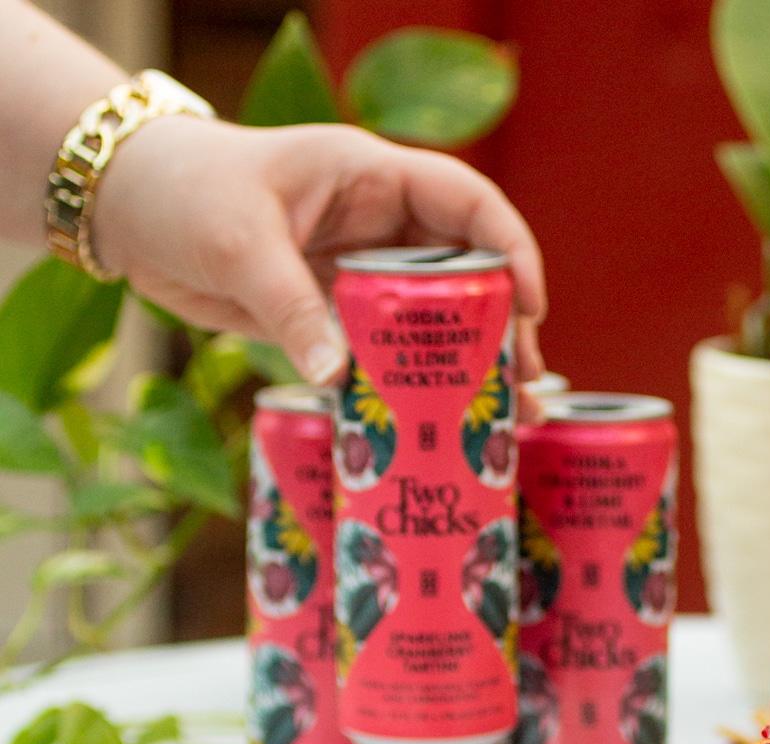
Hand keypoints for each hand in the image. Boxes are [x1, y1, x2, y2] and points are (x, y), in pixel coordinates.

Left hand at [92, 116, 545, 386]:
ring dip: (465, 369)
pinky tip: (429, 428)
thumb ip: (292, 308)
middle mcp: (376, 226)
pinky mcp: (329, 318)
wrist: (125, 210)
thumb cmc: (184, 193)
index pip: (466, 204)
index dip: (509, 249)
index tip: (531, 304)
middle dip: (500, 327)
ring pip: (429, 323)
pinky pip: (381, 356)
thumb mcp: (240, 244)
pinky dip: (405, 390)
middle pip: (463, 275)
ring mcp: (355, 276)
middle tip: (525, 380)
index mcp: (370, 178)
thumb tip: (339, 378)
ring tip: (504, 417)